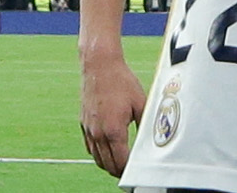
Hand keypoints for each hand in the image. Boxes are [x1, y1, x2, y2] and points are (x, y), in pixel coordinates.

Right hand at [78, 48, 147, 175]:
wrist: (99, 65)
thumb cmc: (121, 82)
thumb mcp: (140, 102)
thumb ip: (145, 124)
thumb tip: (152, 138)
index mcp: (114, 130)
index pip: (121, 162)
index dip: (129, 169)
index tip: (136, 170)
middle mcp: (98, 133)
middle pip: (107, 164)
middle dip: (119, 170)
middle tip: (129, 171)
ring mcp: (89, 129)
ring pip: (97, 158)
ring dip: (108, 164)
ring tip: (119, 164)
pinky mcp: (84, 124)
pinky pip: (90, 147)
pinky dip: (98, 153)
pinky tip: (107, 150)